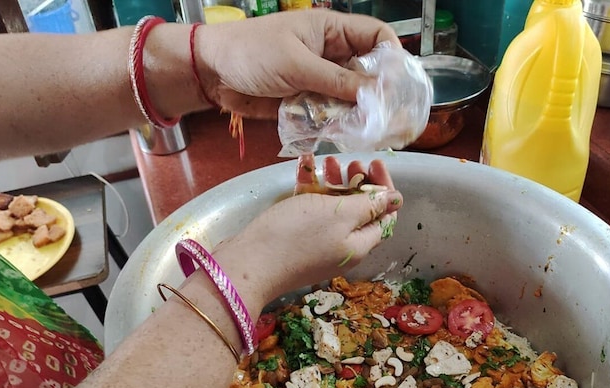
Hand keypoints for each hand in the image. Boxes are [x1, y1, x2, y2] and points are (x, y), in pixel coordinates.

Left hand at [195, 10, 399, 117]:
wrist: (212, 73)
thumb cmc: (250, 53)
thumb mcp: (297, 64)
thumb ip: (336, 81)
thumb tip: (374, 95)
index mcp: (332, 30)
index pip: (376, 37)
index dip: (392, 57)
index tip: (397, 83)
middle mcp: (331, 54)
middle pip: (369, 72)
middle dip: (378, 93)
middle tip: (388, 117)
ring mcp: (320, 79)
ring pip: (352, 97)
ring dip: (359, 113)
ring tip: (367, 130)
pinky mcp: (308, 101)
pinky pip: (332, 113)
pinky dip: (338, 124)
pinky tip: (344, 134)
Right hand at [213, 157, 401, 304]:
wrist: (249, 264)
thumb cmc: (298, 236)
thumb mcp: (340, 215)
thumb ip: (369, 206)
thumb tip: (395, 201)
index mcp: (360, 244)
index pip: (384, 215)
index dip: (383, 189)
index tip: (374, 163)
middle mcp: (343, 246)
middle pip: (358, 211)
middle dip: (357, 182)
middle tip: (349, 162)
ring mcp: (318, 245)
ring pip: (333, 209)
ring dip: (333, 182)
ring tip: (325, 160)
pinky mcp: (295, 240)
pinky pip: (309, 211)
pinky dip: (309, 188)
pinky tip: (302, 166)